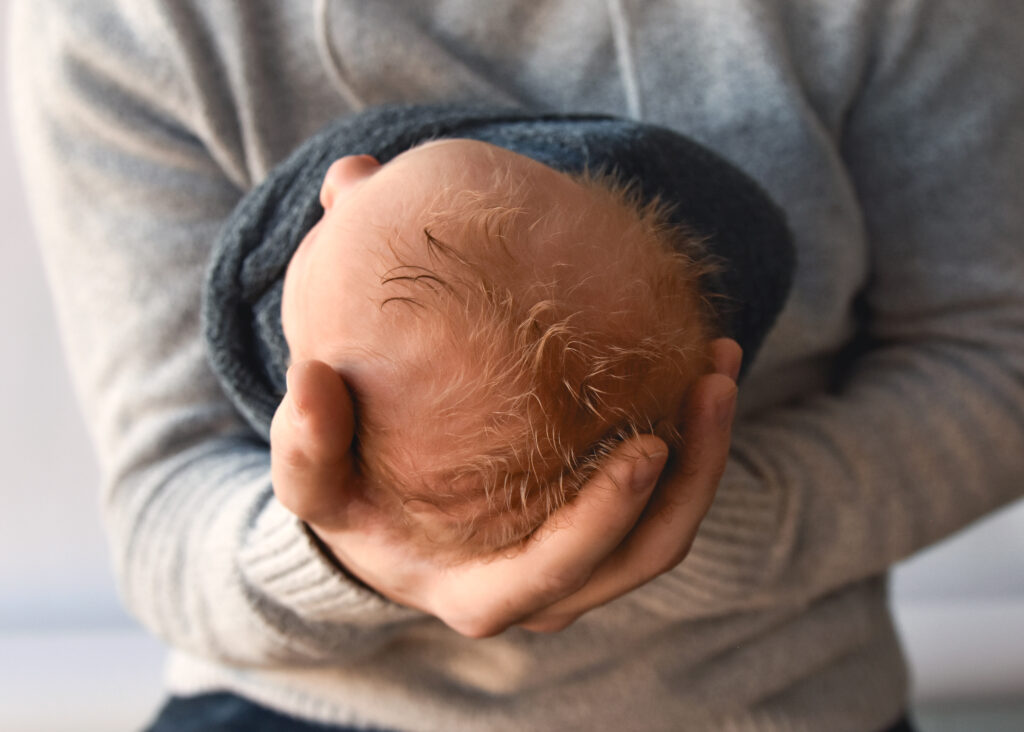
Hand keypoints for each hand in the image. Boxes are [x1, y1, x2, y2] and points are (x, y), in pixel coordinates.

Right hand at [270, 339, 740, 636]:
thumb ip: (305, 442)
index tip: (648, 443)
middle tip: (712, 377)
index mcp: (482, 594)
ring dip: (708, 453)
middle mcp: (544, 592)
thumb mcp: (314, 482)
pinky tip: (696, 367)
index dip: (610, 520)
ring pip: (667, 529)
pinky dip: (690, 442)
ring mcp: (578, 564)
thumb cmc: (349, 503)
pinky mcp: (595, 527)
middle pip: (645, 554)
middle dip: (694, 472)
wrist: (380, 520)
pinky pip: (660, 498)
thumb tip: (311, 379)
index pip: (562, 572)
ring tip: (721, 362)